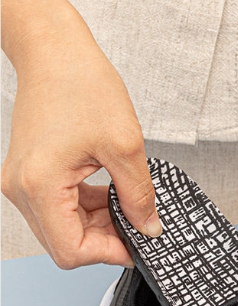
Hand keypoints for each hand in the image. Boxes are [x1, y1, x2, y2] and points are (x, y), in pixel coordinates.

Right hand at [1, 0, 159, 267]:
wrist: (55, 51)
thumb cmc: (82, 84)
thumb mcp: (126, 147)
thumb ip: (139, 196)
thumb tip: (149, 228)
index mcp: (39, 185)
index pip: (71, 251)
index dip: (109, 254)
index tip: (138, 245)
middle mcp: (21, 188)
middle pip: (66, 245)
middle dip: (105, 240)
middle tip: (138, 223)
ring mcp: (22, 182)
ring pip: (64, 229)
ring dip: (99, 225)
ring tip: (126, 202)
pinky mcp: (30, 175)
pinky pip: (60, 209)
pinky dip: (88, 209)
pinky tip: (110, 193)